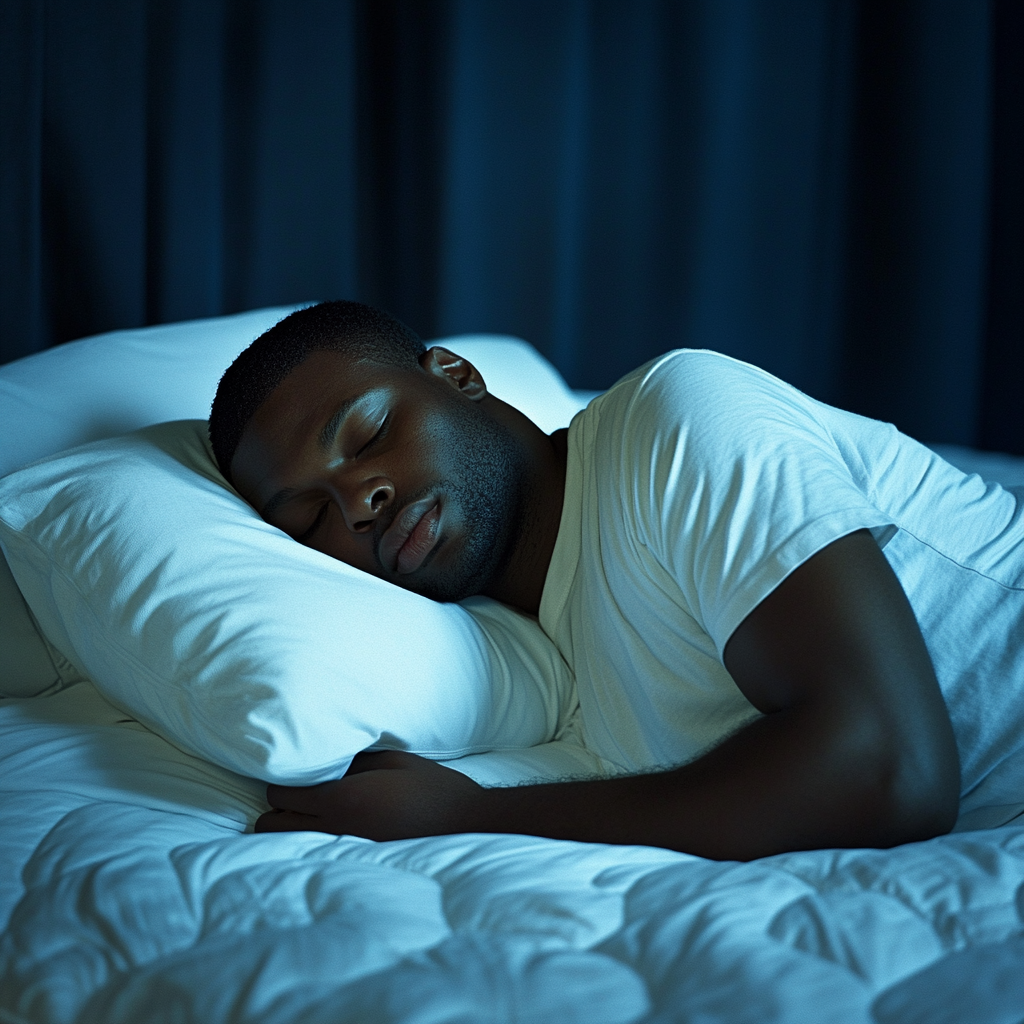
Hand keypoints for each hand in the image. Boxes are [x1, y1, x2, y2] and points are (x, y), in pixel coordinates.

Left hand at [254, 750, 485, 840]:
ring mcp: (342, 852)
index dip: (282, 781)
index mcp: (341, 800)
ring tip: (311, 814)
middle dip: (277, 809)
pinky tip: (330, 830)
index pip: (281, 795)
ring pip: (286, 846)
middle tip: (299, 794)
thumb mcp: (392, 761)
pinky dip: (310, 844)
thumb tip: (321, 758)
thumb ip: (351, 761)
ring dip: (289, 829)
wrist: (465, 825)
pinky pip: (314, 854)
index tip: (295, 773)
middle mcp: (334, 831)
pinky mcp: (355, 864)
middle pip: (270, 826)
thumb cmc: (432, 788)